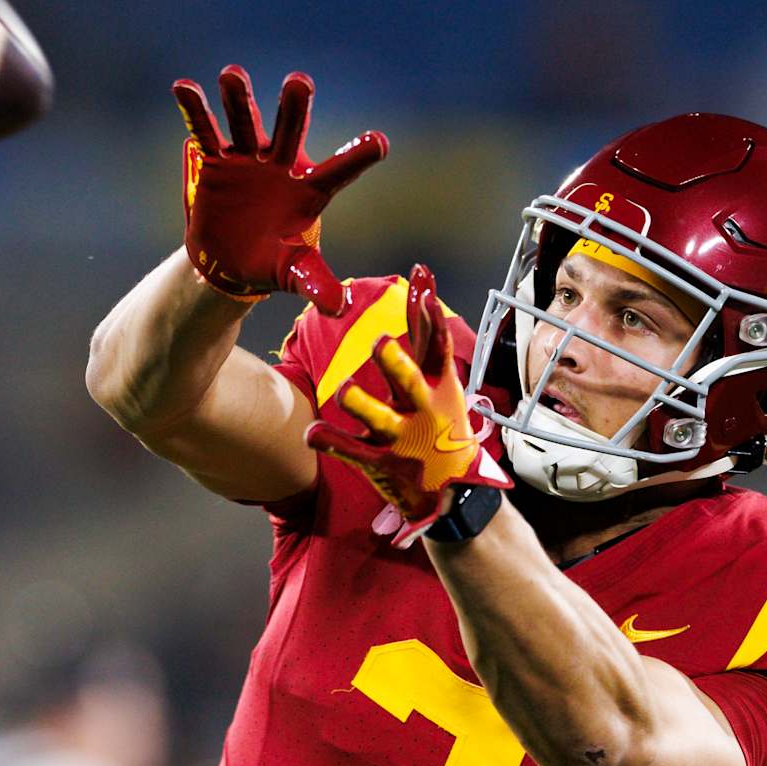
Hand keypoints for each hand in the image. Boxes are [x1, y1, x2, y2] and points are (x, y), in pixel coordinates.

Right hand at [172, 65, 386, 314]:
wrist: (231, 262)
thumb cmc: (272, 263)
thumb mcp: (294, 273)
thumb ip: (314, 283)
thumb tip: (339, 307)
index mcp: (311, 191)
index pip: (339, 172)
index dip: (357, 156)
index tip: (380, 143)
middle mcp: (281, 166)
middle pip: (290, 132)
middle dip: (293, 108)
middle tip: (299, 83)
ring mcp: (248, 159)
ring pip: (245, 124)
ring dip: (238, 100)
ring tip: (232, 74)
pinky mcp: (216, 162)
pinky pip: (205, 133)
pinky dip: (195, 110)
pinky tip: (184, 86)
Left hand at [306, 265, 510, 545]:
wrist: (454, 490)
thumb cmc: (442, 422)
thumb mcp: (444, 377)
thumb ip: (427, 331)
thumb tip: (420, 275)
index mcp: (438, 385)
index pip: (435, 343)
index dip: (428, 314)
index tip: (419, 280)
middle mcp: (422, 408)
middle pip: (409, 382)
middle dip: (396, 365)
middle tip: (380, 343)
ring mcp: (402, 437)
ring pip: (380, 418)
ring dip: (362, 404)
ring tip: (345, 389)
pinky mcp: (382, 462)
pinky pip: (353, 451)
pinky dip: (332, 442)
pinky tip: (311, 434)